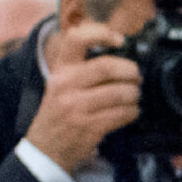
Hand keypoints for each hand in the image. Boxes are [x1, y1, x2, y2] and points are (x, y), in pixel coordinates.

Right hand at [27, 22, 139, 173]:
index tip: (119, 39)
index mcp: (60, 70)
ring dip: (134, 94)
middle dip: (131, 71)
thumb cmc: (60, 112)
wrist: (46, 148)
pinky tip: (129, 112)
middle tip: (136, 77)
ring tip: (133, 97)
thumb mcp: (61, 84)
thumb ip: (83, 68)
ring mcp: (77, 106)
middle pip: (108, 66)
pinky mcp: (90, 126)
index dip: (101, 33)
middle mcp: (66, 85)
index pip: (76, 39)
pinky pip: (124, 113)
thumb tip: (120, 53)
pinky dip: (133, 112)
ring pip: (121, 92)